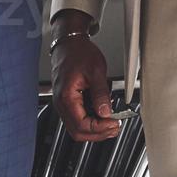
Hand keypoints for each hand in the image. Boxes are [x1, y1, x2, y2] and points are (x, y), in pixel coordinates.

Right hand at [50, 14, 120, 141]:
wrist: (68, 43)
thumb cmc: (78, 53)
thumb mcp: (95, 71)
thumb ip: (101, 94)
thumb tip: (106, 112)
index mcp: (67, 97)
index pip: (82, 125)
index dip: (100, 129)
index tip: (115, 123)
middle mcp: (61, 103)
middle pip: (78, 132)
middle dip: (98, 133)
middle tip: (115, 126)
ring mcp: (63, 103)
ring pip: (77, 128)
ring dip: (95, 129)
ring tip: (112, 123)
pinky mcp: (68, 101)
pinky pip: (77, 118)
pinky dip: (91, 121)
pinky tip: (103, 116)